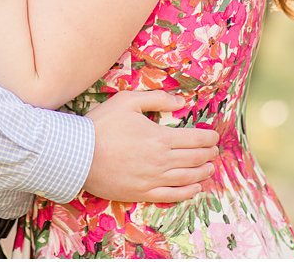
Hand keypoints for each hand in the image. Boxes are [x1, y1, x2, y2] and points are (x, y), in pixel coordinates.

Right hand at [82, 90, 219, 202]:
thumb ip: (156, 99)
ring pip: (187, 178)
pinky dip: (187, 193)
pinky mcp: (142, 193)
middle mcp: (161, 161)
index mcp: (160, 138)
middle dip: (208, 154)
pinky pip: (172, 196)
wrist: (78, 155)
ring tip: (210, 168)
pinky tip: (194, 189)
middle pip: (194, 159)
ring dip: (202, 173)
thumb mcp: (128, 101)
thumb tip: (180, 102)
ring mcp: (152, 180)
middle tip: (214, 151)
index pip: (194, 139)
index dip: (208, 138)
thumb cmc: (101, 125)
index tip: (214, 136)